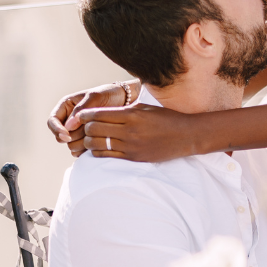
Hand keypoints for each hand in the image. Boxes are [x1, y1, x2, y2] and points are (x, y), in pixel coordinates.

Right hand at [46, 81, 138, 156]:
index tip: (66, 136)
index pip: (52, 121)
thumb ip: (81, 109)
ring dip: (81, 143)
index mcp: (66, 106)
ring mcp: (77, 131)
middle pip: (61, 136)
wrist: (125, 101)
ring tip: (96, 135)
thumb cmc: (109, 94)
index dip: (57, 130)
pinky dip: (87, 149)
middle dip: (73, 137)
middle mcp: (69, 119)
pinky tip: (98, 143)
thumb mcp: (95, 96)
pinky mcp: (86, 139)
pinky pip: (80, 150)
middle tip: (88, 132)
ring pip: (71, 145)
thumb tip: (68, 126)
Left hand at [74, 102, 191, 161]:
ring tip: (91, 137)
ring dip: (90, 140)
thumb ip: (125, 109)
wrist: (186, 135)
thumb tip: (103, 110)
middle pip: (94, 129)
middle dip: (85, 127)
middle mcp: (129, 131)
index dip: (85, 114)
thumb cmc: (167, 118)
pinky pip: (107, 156)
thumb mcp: (146, 108)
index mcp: (132, 115)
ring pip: (97, 144)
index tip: (81, 115)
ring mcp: (131, 146)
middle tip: (85, 126)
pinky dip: (98, 151)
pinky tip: (99, 147)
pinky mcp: (133, 157)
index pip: (99, 114)